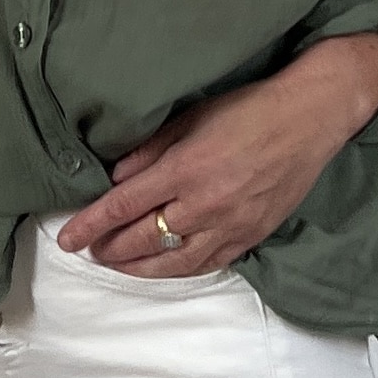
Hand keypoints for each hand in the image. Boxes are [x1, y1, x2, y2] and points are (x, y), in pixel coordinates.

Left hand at [56, 33, 377, 278]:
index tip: (67, 238)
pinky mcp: (251, 235)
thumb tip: (118, 178)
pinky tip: (163, 267)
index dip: (91, 224)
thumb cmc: (249, 108)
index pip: (123, 206)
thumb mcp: (191, 117)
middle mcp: (204, 204)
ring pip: (173, 262)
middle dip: (110, 247)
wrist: (309, 118)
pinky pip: (208, 263)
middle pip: (142, 239)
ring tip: (117, 265)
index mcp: (185, 169)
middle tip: (89, 249)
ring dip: (139, 267)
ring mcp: (230, 225)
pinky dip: (179, 269)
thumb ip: (151, 150)